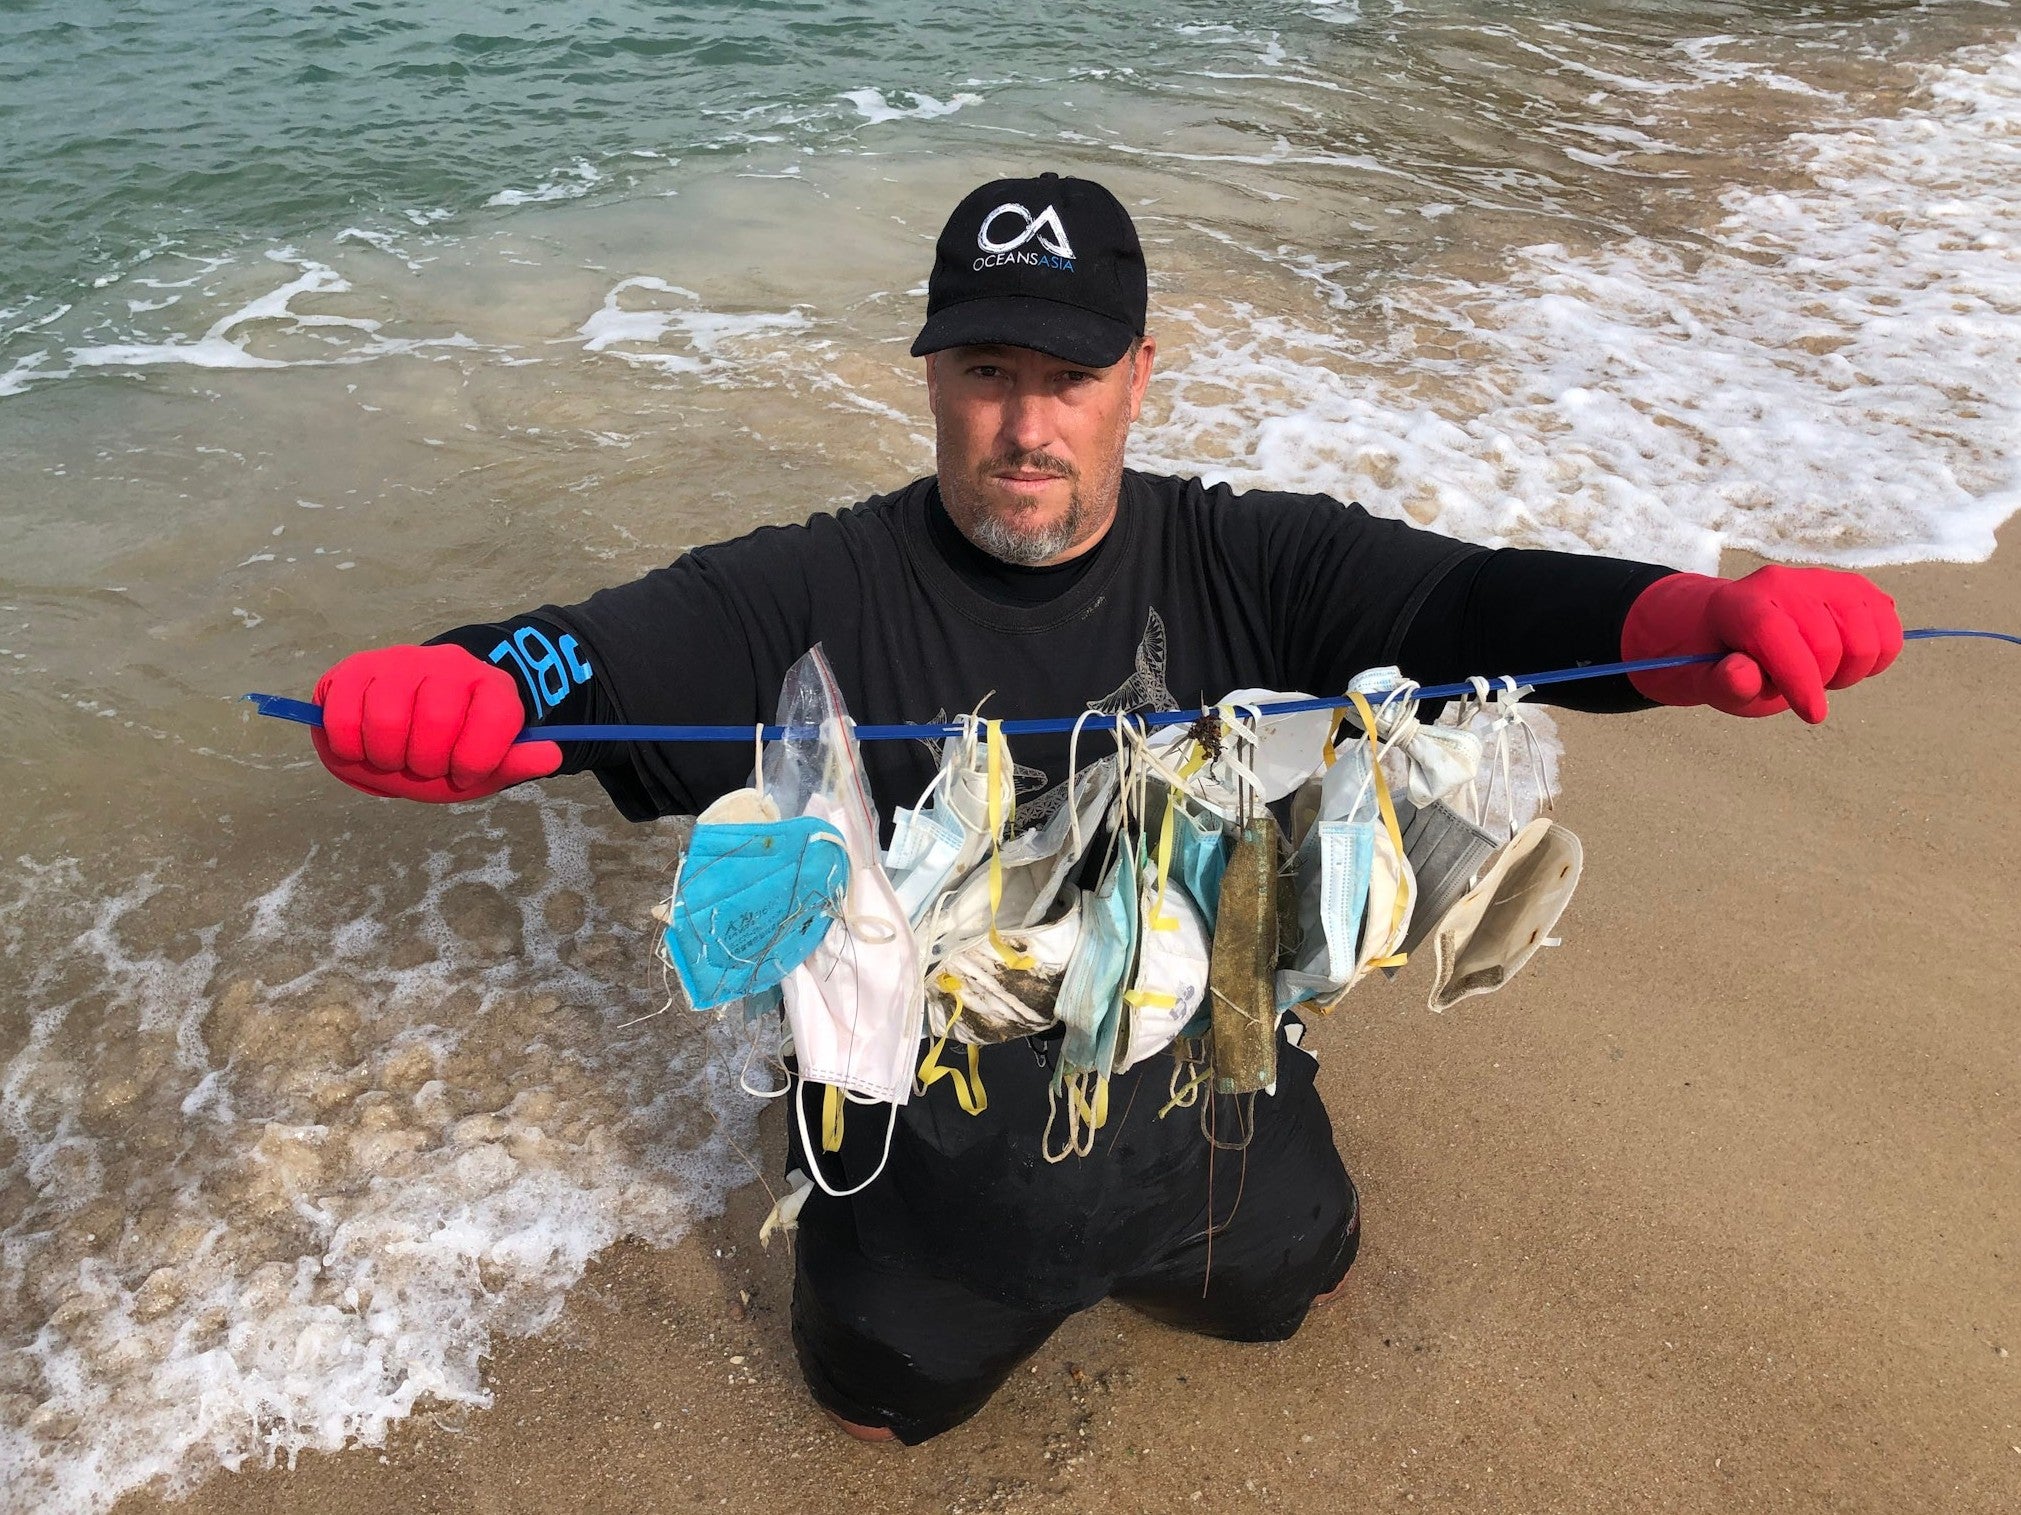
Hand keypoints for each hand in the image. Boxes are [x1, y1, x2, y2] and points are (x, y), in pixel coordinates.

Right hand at [311, 644, 562, 800]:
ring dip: (384, 757)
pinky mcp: (356, 668)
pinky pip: (342, 715)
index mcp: (491, 687)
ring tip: (392, 757)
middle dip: (424, 763)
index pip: (496, 717)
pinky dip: (347, 746)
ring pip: (386, 717)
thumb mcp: (483, 768)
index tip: (462, 774)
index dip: (475, 760)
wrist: (400, 730)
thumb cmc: (446, 753)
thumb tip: (552, 756)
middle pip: (436, 720)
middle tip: (421, 766)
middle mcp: (449, 665)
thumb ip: (514, 763)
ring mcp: (401, 661)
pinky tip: (360, 748)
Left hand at [1621, 566, 1901, 722]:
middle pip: (1828, 643)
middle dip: (1821, 680)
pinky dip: (1878, 653)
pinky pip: (1889, 624)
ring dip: (1851, 670)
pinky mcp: (1853, 588)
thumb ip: (1724, 683)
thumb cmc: (1725, 663)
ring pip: (1866, 637)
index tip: (1812, 715)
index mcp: (1740, 605)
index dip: (1800, 679)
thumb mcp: (1711, 683)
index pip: (1777, 635)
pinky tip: (1848, 659)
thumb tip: (1742, 674)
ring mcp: (1823, 580)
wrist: (1735, 629)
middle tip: (1802, 688)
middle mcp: (1783, 583)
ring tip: (1821, 673)